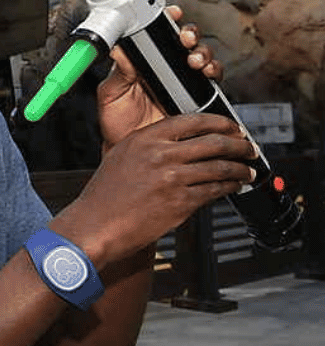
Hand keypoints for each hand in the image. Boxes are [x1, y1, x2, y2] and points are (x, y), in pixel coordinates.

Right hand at [52, 111, 254, 267]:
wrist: (97, 224)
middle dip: (239, 144)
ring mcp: (173, 179)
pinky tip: (233, 187)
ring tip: (247, 171)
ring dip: (240, 169)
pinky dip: (229, 187)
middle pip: (214, 142)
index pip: (193, 121)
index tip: (232, 127)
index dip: (219, 122)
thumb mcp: (123, 156)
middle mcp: (161, 154)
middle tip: (248, 147)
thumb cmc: (105, 194)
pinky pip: (215, 190)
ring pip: (220, 167)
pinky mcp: (181, 202)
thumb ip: (151, 145)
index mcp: (145, 138)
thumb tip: (183, 143)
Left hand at [96, 5, 222, 148]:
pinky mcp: (197, 101)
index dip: (168, 21)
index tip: (173, 14)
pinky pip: (212, 84)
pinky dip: (214, 75)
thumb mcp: (112, 95)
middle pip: (186, 44)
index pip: (159, 36)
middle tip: (186, 41)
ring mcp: (183, 85)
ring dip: (204, 55)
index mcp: (144, 64)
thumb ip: (118, 73)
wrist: (130, 151)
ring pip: (203, 60)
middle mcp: (166, 70)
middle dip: (191, 36)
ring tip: (195, 62)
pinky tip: (208, 75)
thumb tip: (118, 49)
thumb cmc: (117, 124)